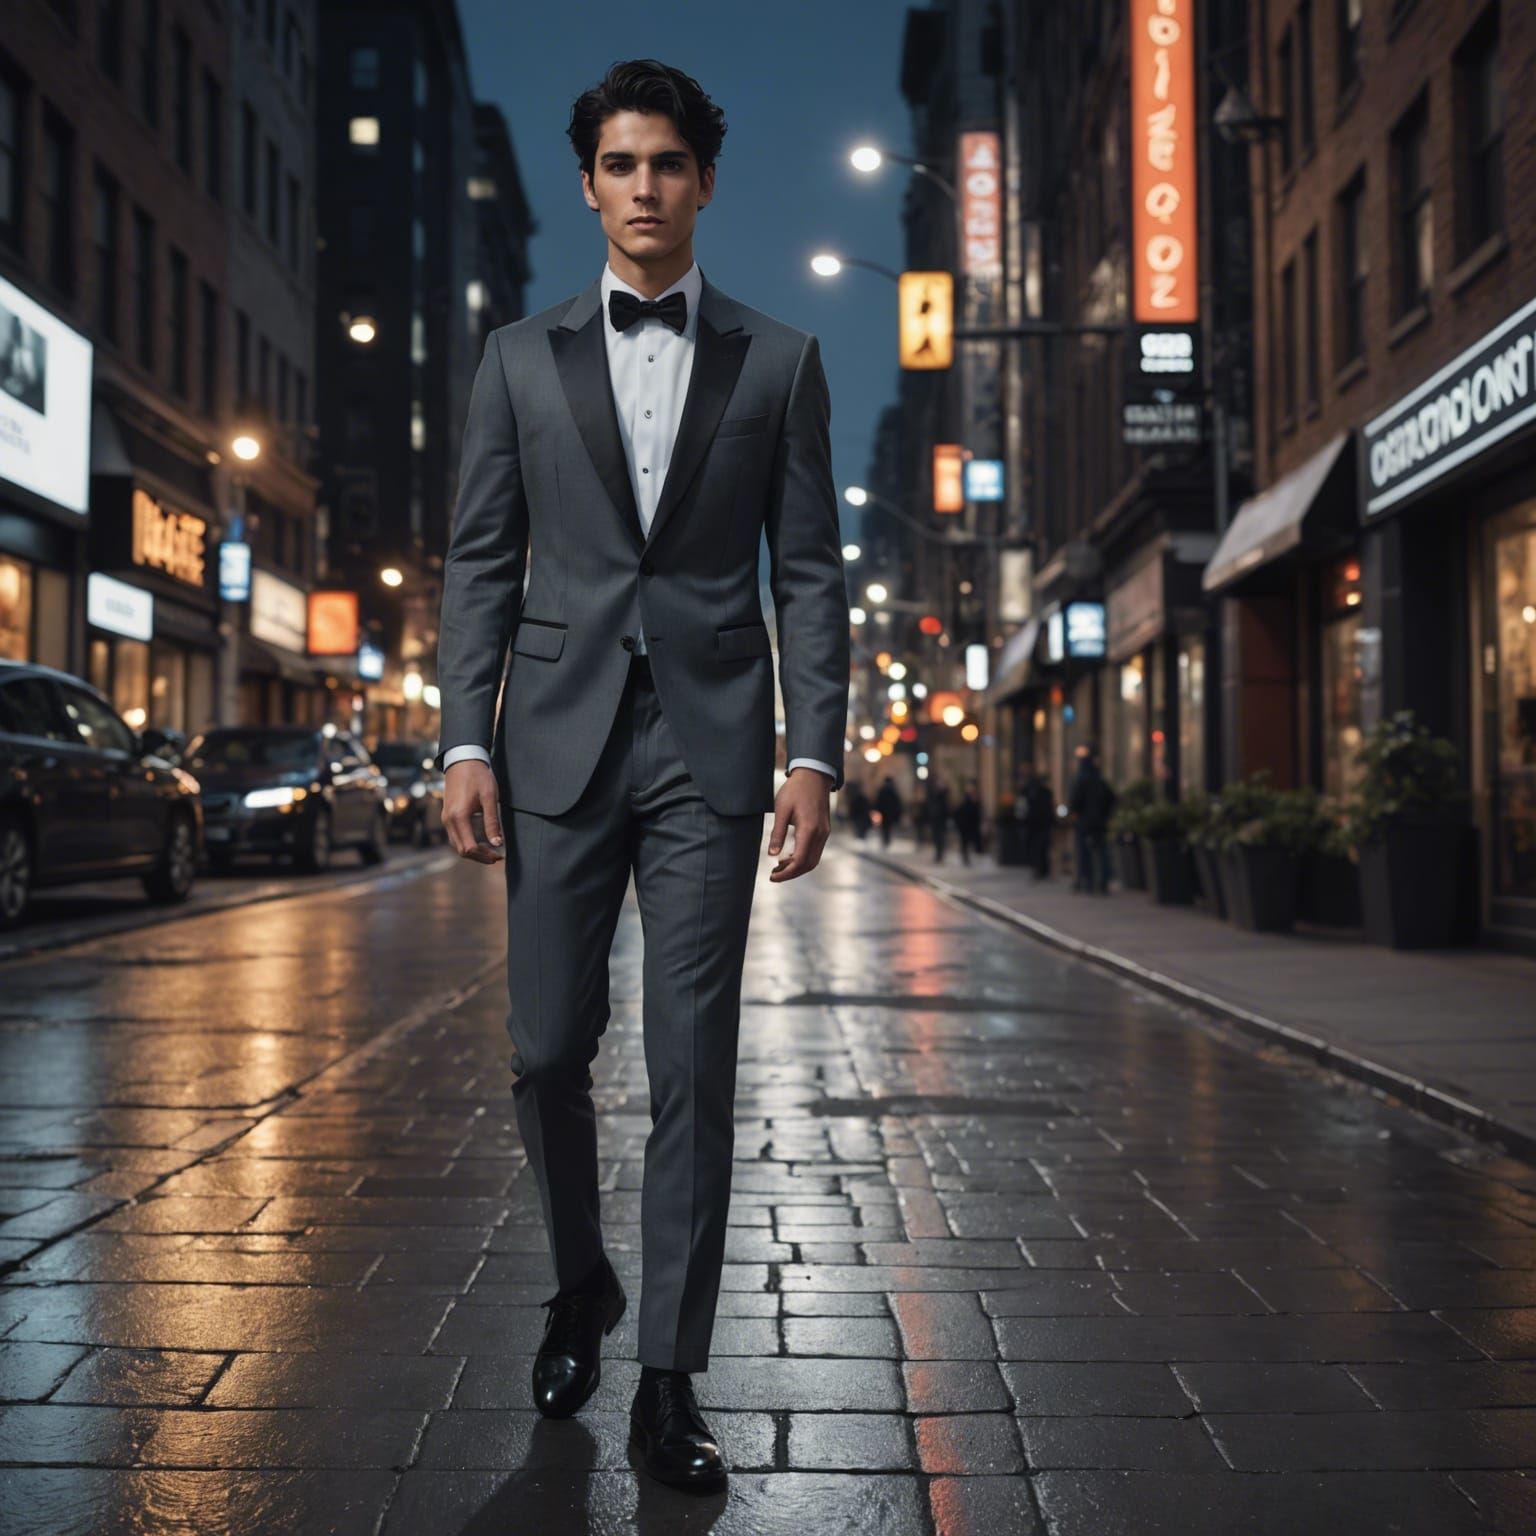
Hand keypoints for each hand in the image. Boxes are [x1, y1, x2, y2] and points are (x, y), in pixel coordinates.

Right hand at [443, 759, 503, 863]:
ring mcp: (446, 818)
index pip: (469, 848)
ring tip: (491, 851)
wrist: (463, 760)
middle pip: (461, 850)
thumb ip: (492, 822)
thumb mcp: (489, 798)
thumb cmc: (478, 776)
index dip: (485, 855)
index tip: (499, 855)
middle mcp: (448, 820)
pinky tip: (481, 841)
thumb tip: (497, 843)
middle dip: (479, 857)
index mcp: (458, 817)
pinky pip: (455, 836)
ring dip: (473, 852)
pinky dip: (467, 843)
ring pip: (456, 844)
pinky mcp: (447, 815)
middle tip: (497, 857)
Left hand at [767, 767, 831, 881]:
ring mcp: (824, 833)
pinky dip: (803, 858)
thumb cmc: (795, 790)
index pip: (800, 861)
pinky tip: (788, 856)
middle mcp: (820, 834)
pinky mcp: (824, 830)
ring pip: (813, 859)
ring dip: (797, 867)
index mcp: (809, 830)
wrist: (814, 775)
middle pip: (808, 864)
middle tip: (774, 875)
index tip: (772, 876)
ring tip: (779, 867)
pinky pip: (815, 851)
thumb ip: (777, 833)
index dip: (786, 873)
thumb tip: (771, 855)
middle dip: (791, 874)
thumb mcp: (782, 810)